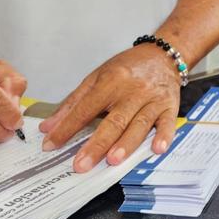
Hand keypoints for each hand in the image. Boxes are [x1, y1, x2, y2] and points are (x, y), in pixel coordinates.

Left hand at [39, 45, 179, 171]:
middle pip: (114, 120)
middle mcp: (133, 90)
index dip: (68, 127)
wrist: (162, 55)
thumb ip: (73, 103)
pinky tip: (157, 149)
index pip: (86, 108)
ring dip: (127, 143)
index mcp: (111, 81)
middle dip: (97, 144)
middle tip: (82, 164)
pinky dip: (164, 136)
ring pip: (140, 124)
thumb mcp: (97, 77)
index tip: (51, 144)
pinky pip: (168, 123)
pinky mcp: (170, 106)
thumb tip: (48, 127)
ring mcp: (153, 99)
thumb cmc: (128, 67)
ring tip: (113, 160)